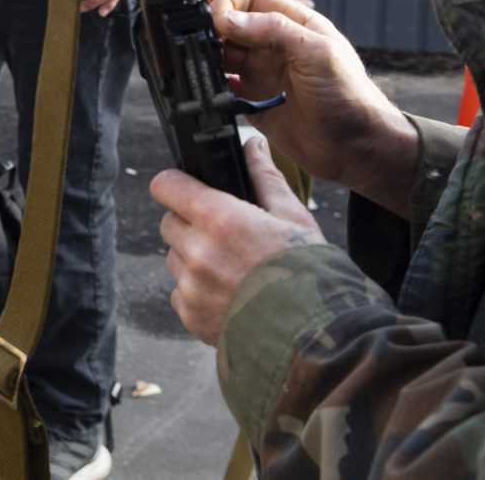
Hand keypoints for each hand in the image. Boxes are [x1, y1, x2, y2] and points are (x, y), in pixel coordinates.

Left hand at [151, 135, 326, 345]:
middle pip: (169, 223)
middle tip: (225, 236)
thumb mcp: (294, 218)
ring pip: (174, 258)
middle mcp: (197, 251)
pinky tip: (231, 297)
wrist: (318, 339)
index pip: (166, 185)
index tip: (189, 189)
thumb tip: (253, 145)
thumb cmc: (312, 274)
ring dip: (193, 259)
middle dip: (190, 224)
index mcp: (219, 219)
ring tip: (234, 270)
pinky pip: (180, 293)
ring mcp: (191, 286)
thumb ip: (265, 178)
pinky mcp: (191, 316)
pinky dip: (197, 293)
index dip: (176, 184)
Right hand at [210, 0, 415, 207]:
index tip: (217, 23)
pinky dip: (211, 87)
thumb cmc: (352, 99)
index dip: (227, 4)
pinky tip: (214, 91)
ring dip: (208, 59)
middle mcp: (274, 45)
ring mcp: (261, 72)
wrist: (358, 149)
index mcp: (294, 24)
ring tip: (207, 68)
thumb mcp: (319, 54)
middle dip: (212, 31)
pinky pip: (222, 87)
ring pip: (220, 54)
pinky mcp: (252, 101)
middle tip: (204, 45)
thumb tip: (228, 18)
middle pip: (228, 24)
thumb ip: (275, 30)